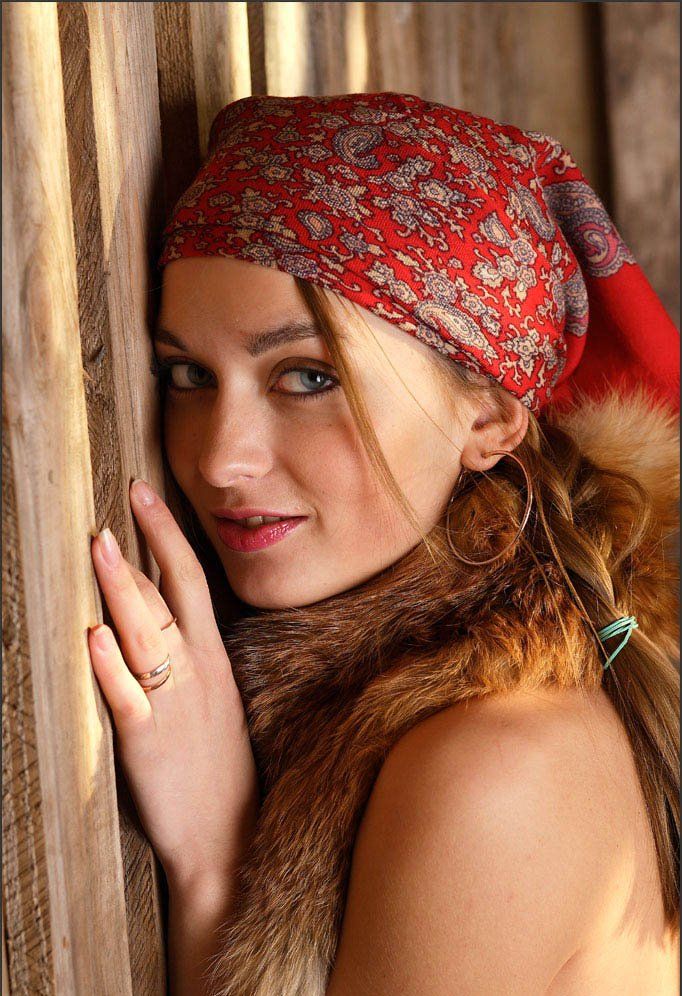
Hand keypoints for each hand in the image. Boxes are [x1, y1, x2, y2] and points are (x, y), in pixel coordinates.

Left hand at [88, 479, 258, 884]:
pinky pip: (128, 697)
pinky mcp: (148, 742)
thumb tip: (157, 615)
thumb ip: (190, 657)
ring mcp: (175, 703)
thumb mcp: (217, 701)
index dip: (169, 535)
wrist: (227, 839)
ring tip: (99, 544)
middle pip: (172, 593)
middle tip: (124, 498)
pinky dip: (108, 666)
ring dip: (121, 586)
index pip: (193, 581)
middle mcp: (198, 671)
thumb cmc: (218, 768)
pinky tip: (92, 635)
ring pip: (147, 632)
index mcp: (213, 659)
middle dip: (148, 542)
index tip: (146, 496)